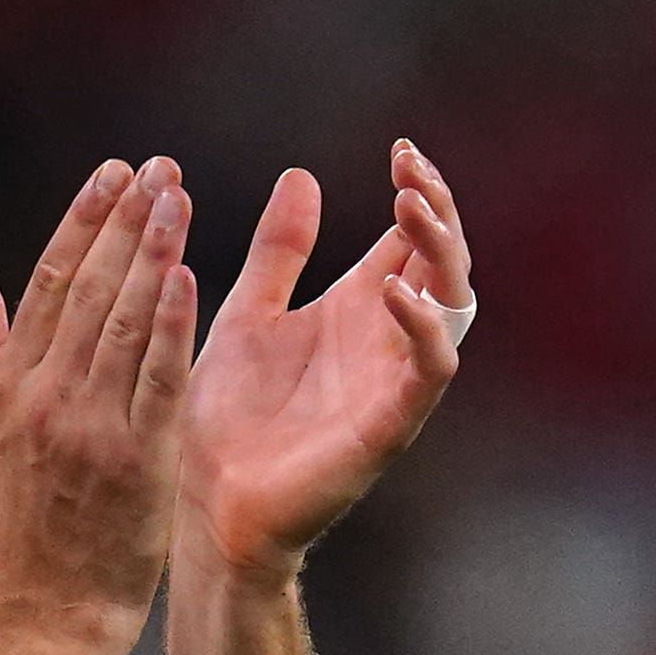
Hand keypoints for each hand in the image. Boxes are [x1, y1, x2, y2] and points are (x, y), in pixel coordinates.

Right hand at [0, 157, 199, 654]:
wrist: (48, 612)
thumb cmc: (20, 525)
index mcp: (11, 388)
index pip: (47, 284)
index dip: (81, 223)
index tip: (110, 174)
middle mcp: (46, 398)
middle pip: (89, 290)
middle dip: (125, 221)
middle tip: (158, 168)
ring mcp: (92, 427)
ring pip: (124, 322)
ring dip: (153, 253)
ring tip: (178, 199)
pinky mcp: (138, 459)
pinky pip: (157, 379)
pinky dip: (171, 325)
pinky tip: (189, 275)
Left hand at [177, 140, 471, 583]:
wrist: (203, 504)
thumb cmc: (225, 418)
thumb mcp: (248, 314)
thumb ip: (278, 253)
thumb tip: (302, 175)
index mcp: (354, 310)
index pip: (410, 240)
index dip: (419, 192)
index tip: (400, 150)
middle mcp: (383, 340)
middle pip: (442, 263)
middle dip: (437, 212)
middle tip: (410, 170)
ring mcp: (391, 381)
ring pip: (452, 307)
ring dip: (440, 254)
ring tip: (411, 208)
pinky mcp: (387, 426)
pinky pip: (428, 371)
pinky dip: (423, 328)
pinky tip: (394, 291)